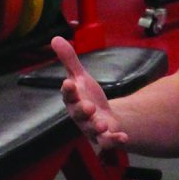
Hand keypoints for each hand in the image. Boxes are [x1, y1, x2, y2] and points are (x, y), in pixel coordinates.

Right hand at [51, 35, 129, 150]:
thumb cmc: (88, 97)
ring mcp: (92, 129)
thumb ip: (70, 61)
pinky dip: (115, 140)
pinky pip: (108, 142)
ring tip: (103, 123)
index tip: (69, 83)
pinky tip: (124, 137)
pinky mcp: (104, 138)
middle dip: (82, 111)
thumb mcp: (81, 78)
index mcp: (73, 100)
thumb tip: (55, 38)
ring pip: (92, 131)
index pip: (68, 95)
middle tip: (88, 106)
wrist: (103, 119)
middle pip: (78, 115)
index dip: (68, 90)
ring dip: (97, 127)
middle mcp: (80, 116)